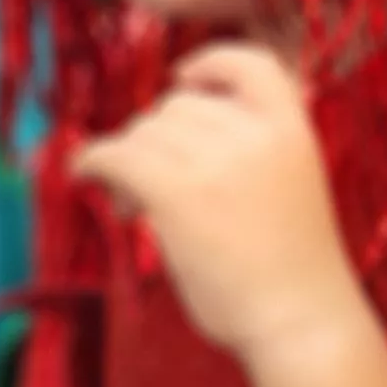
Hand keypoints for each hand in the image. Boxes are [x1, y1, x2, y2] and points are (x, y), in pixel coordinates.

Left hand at [72, 45, 372, 364]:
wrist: (302, 322)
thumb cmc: (295, 272)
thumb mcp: (295, 187)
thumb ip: (256, 152)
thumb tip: (165, 134)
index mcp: (295, 130)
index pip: (251, 65)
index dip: (211, 65)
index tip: (183, 80)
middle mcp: (257, 134)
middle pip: (179, 107)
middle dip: (157, 137)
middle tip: (150, 185)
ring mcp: (219, 161)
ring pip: (144, 132)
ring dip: (129, 161)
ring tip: (134, 206)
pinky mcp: (178, 193)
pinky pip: (115, 155)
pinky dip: (90, 162)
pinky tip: (84, 177)